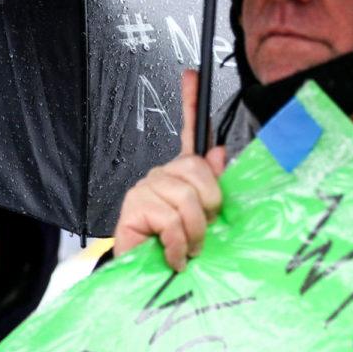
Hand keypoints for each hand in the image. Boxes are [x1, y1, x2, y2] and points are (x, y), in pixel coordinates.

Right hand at [113, 70, 225, 270]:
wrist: (147, 278)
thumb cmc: (175, 250)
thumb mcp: (202, 220)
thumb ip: (211, 187)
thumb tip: (218, 153)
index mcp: (180, 175)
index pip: (188, 132)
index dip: (189, 101)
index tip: (191, 73)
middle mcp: (160, 175)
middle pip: (196, 170)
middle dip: (208, 207)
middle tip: (202, 231)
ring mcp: (145, 188)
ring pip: (186, 200)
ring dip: (194, 233)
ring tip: (187, 248)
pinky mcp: (134, 206)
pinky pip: (171, 219)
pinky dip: (178, 244)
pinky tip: (173, 254)